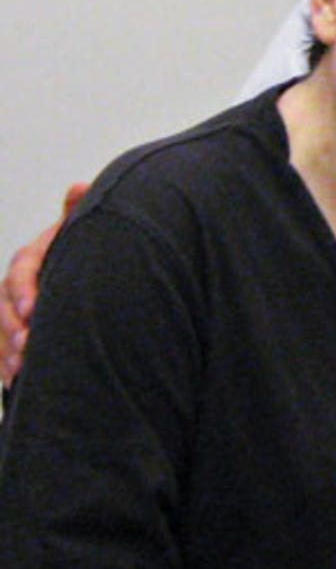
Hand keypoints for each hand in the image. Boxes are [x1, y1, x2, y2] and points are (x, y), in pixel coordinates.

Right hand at [0, 183, 87, 386]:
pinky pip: (0, 350)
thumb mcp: (84, 234)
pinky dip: (6, 366)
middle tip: (28, 345)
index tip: (31, 309)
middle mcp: (18, 283)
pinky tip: (17, 381)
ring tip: (23, 369)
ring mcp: (11, 310)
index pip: (22, 269)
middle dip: (11, 327)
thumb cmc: (89, 253)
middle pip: (3, 305)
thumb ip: (78, 214)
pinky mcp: (13, 334)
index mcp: (35, 256)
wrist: (93, 282)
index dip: (23, 289)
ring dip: (6, 350)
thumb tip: (79, 187)